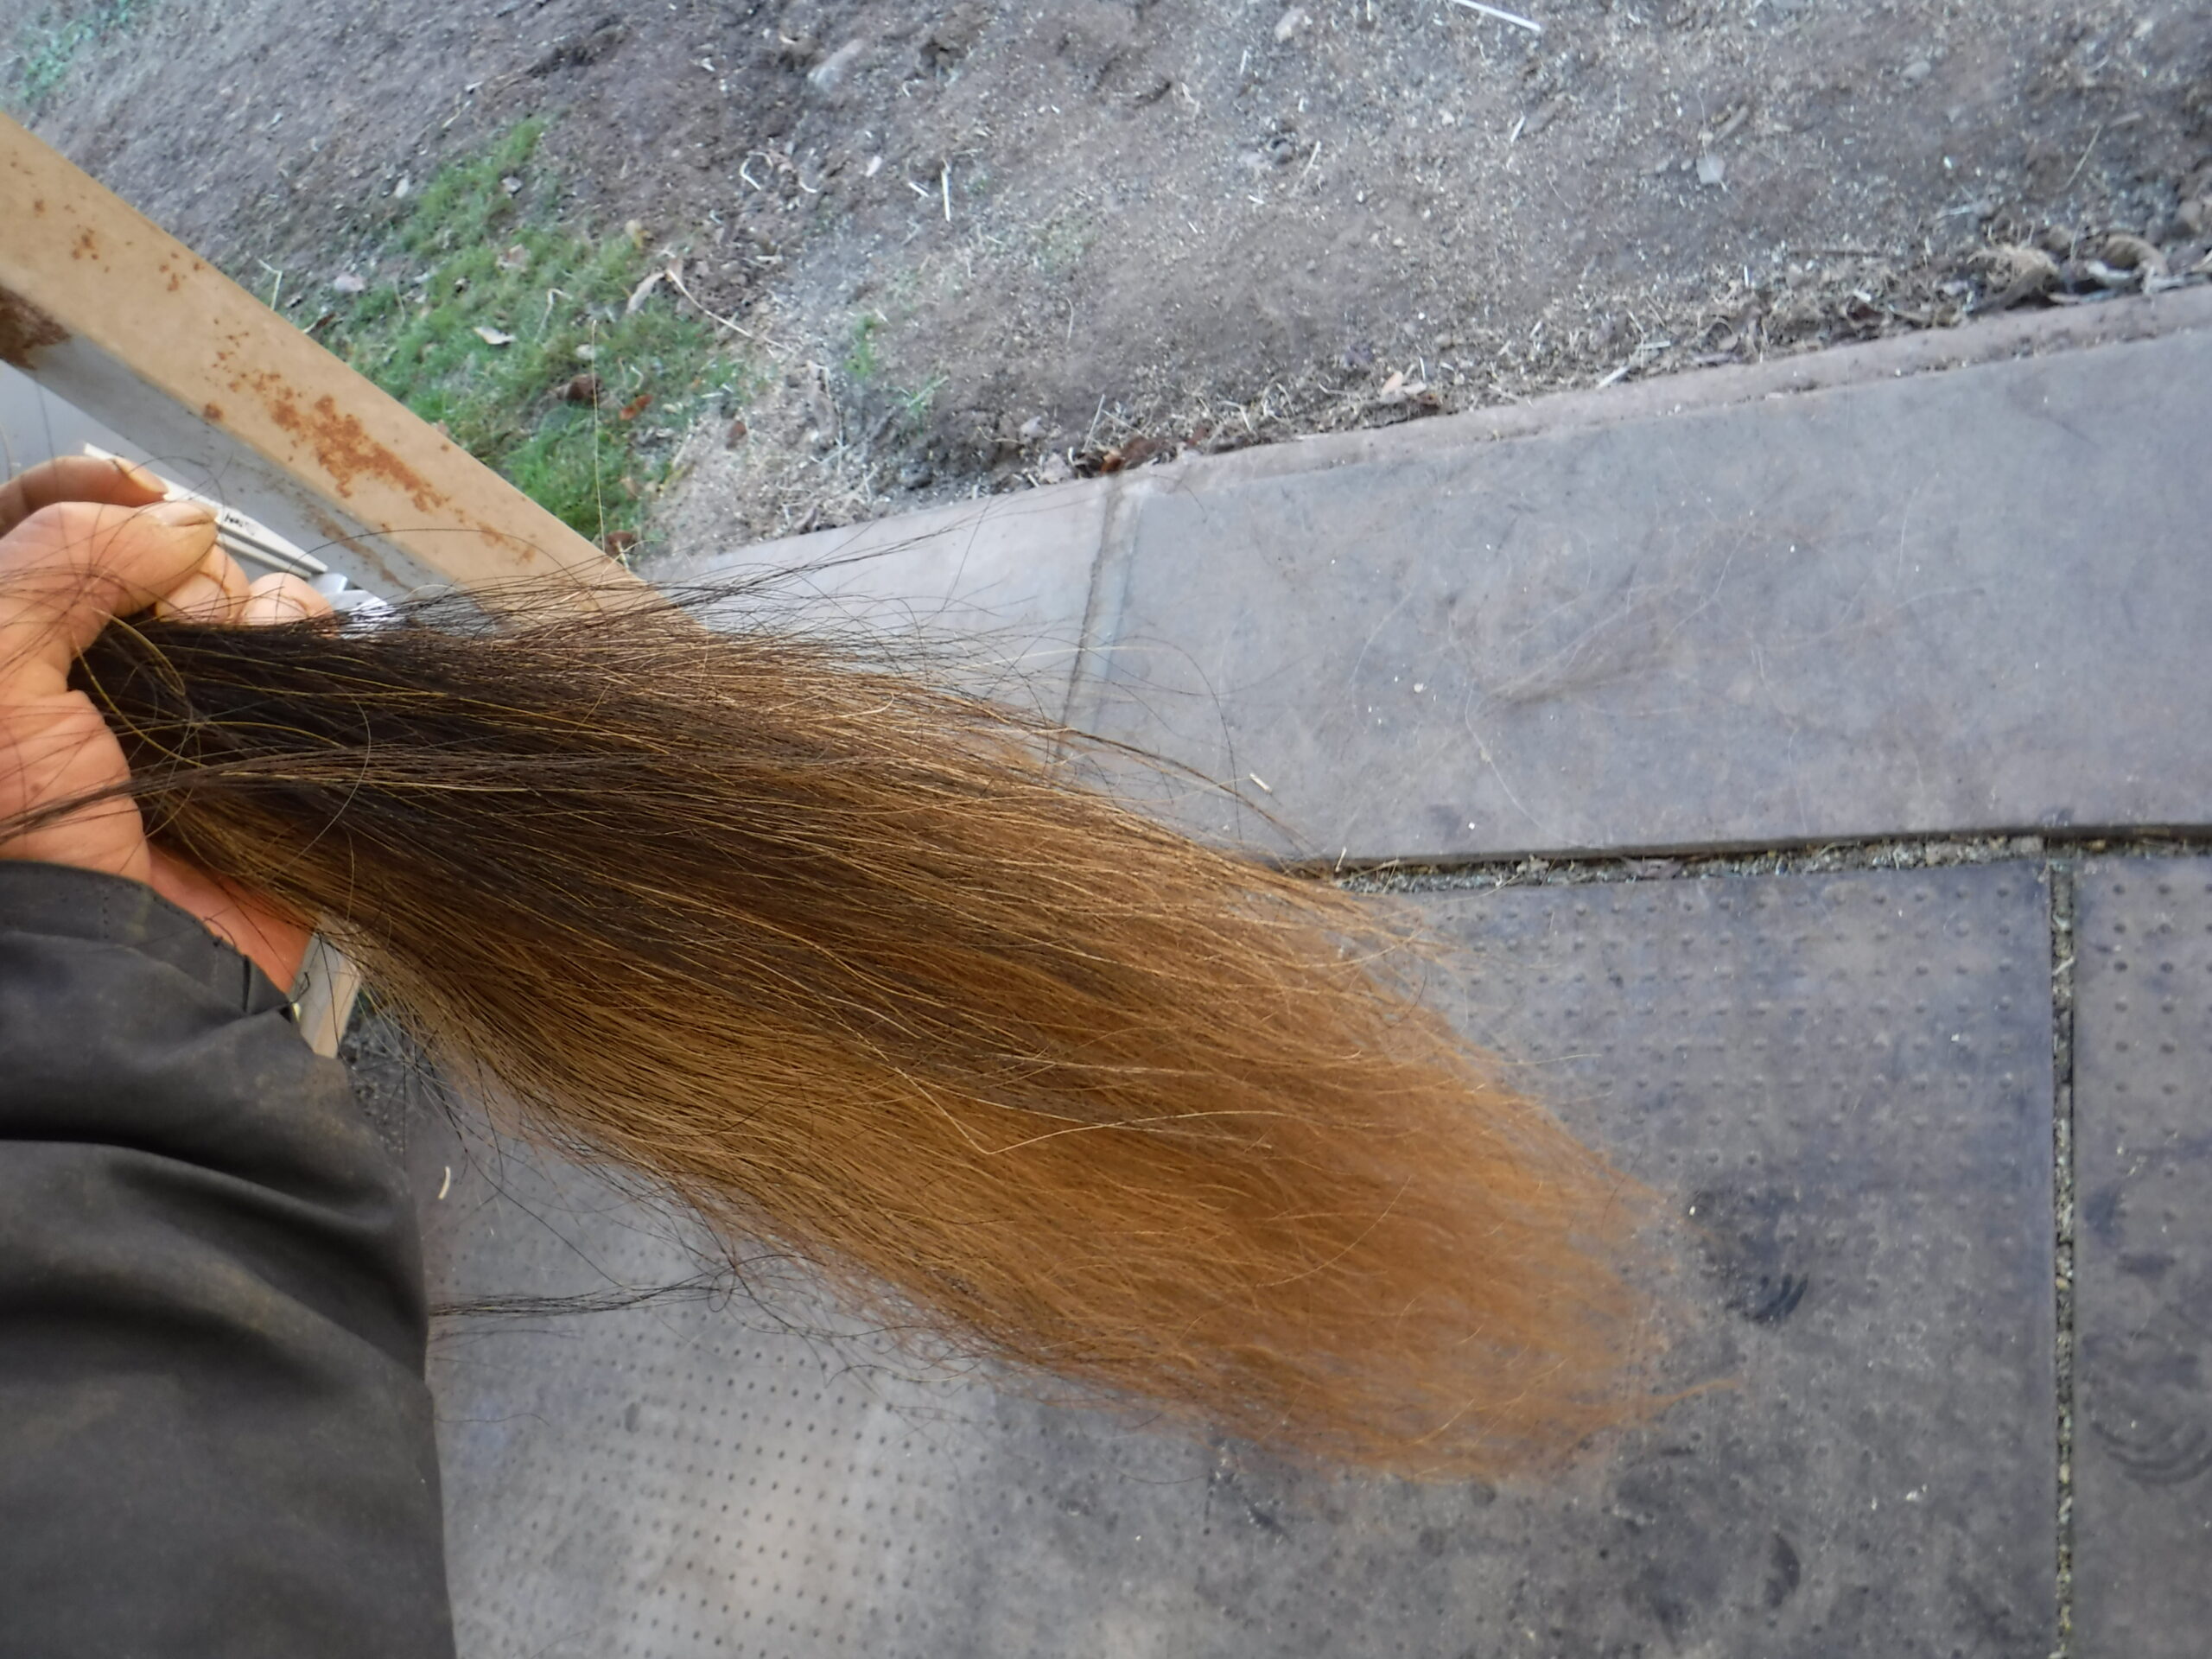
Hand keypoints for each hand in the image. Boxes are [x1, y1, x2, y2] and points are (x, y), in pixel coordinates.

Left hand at [0, 455, 332, 987]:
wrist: (116, 965)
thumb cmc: (20, 841)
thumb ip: (59, 562)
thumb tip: (177, 522)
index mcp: (11, 650)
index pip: (37, 521)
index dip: (84, 490)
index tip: (131, 489)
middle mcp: (90, 669)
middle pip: (144, 552)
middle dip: (165, 566)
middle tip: (162, 628)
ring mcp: (179, 703)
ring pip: (227, 591)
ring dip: (237, 604)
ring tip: (218, 664)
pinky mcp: (259, 738)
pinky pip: (298, 643)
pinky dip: (299, 633)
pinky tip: (279, 660)